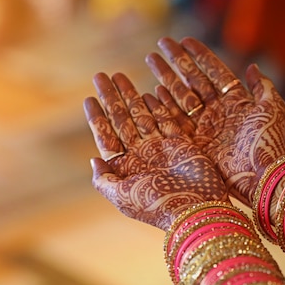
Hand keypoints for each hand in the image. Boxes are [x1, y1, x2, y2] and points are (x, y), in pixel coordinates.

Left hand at [84, 72, 228, 230]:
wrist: (195, 209)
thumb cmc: (157, 206)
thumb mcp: (122, 197)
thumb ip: (104, 180)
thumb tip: (93, 160)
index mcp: (126, 167)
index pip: (106, 136)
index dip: (97, 117)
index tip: (89, 98)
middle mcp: (142, 155)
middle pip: (122, 120)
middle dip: (112, 98)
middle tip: (101, 75)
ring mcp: (162, 148)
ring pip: (143, 115)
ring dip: (131, 96)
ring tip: (120, 75)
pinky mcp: (182, 143)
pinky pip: (168, 119)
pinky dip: (158, 105)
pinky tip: (148, 91)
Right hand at [145, 37, 284, 204]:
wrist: (262, 176)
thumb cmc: (270, 142)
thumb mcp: (272, 108)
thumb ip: (262, 86)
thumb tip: (252, 66)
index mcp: (236, 100)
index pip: (214, 71)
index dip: (200, 55)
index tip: (185, 40)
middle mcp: (218, 111)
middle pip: (193, 80)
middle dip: (177, 61)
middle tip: (161, 42)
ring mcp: (205, 126)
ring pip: (181, 96)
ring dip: (166, 77)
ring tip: (150, 59)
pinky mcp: (195, 142)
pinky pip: (176, 119)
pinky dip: (164, 104)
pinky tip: (152, 89)